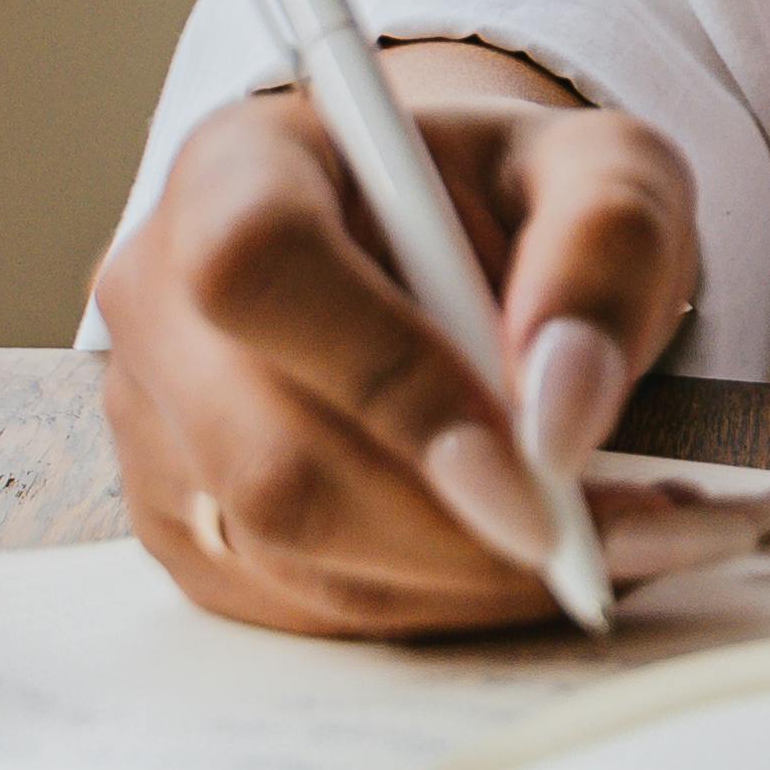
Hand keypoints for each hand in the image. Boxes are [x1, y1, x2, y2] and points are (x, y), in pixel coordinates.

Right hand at [95, 57, 711, 640]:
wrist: (454, 246)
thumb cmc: (518, 196)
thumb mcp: (605, 166)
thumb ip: (604, 247)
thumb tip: (560, 415)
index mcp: (236, 168)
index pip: (260, 268)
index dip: (390, 378)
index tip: (536, 460)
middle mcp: (159, 298)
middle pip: (268, 456)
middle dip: (455, 524)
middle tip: (616, 535)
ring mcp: (152, 425)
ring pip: (291, 553)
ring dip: (468, 574)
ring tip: (610, 541)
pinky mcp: (181, 526)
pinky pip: (304, 603)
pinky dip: (440, 601)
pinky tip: (532, 555)